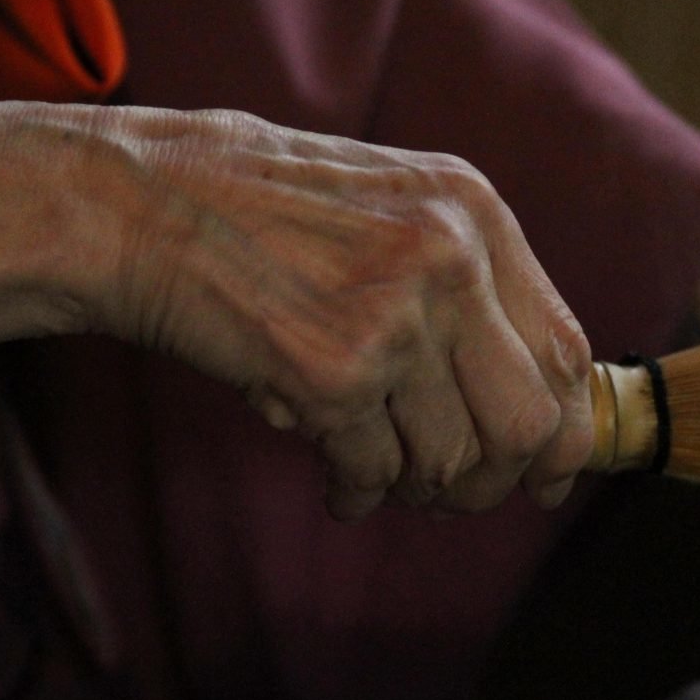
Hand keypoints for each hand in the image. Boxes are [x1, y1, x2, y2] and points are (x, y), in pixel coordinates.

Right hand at [0, 104, 592, 519]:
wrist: (133, 205)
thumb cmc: (256, 212)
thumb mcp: (392, 206)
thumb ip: (469, 284)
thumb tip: (538, 406)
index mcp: (475, 212)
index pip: (567, 351)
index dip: (565, 431)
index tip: (550, 474)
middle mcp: (449, 259)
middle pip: (531, 423)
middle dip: (500, 481)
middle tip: (460, 495)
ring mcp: (393, 317)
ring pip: (452, 460)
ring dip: (418, 488)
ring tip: (382, 474)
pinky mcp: (330, 373)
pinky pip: (375, 473)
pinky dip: (359, 493)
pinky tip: (337, 480)